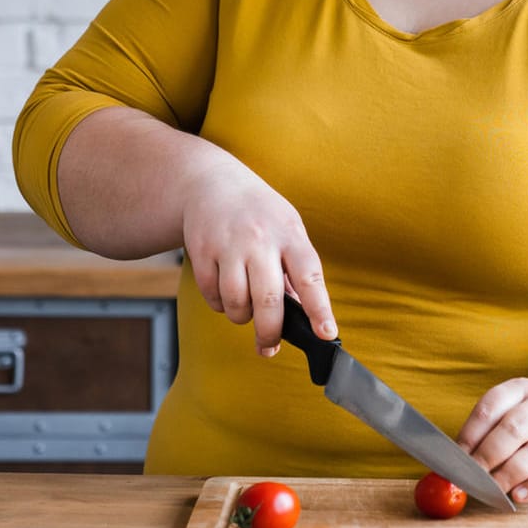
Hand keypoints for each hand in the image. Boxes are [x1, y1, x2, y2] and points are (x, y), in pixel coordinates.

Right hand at [178, 161, 334, 356]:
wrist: (212, 182)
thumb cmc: (259, 213)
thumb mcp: (287, 229)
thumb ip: (295, 270)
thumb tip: (302, 315)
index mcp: (290, 234)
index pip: (309, 276)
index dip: (319, 308)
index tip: (326, 334)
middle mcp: (260, 239)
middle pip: (268, 300)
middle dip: (270, 332)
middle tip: (269, 345)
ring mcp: (229, 244)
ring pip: (236, 303)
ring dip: (241, 317)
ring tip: (245, 307)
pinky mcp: (201, 251)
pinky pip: (212, 296)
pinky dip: (219, 304)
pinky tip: (224, 290)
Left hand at [455, 378, 527, 503]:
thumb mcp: (507, 417)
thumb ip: (483, 435)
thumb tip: (455, 462)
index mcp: (520, 389)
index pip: (492, 405)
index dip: (471, 432)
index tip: (457, 457)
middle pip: (514, 427)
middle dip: (489, 454)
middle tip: (473, 475)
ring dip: (510, 473)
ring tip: (493, 489)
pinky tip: (518, 495)